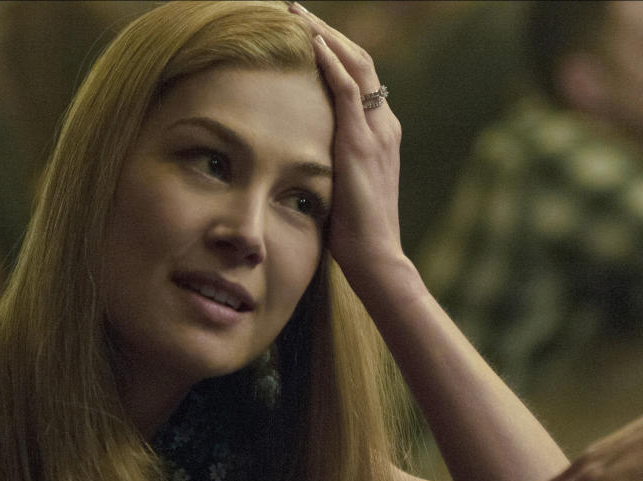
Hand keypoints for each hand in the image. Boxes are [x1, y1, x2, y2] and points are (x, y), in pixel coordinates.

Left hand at [287, 3, 403, 282]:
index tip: (306, 32)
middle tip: (296, 10)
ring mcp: (376, 132)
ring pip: (355, 66)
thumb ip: (331, 163)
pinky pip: (350, 91)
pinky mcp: (362, 143)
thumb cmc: (353, 231)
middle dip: (327, 32)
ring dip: (326, 36)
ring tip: (298, 14)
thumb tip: (300, 157)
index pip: (358, 77)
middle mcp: (384, 125)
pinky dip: (332, 63)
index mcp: (380, 133)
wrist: (375, 256)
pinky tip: (313, 43)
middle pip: (359, 61)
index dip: (333, 50)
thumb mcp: (342, 186)